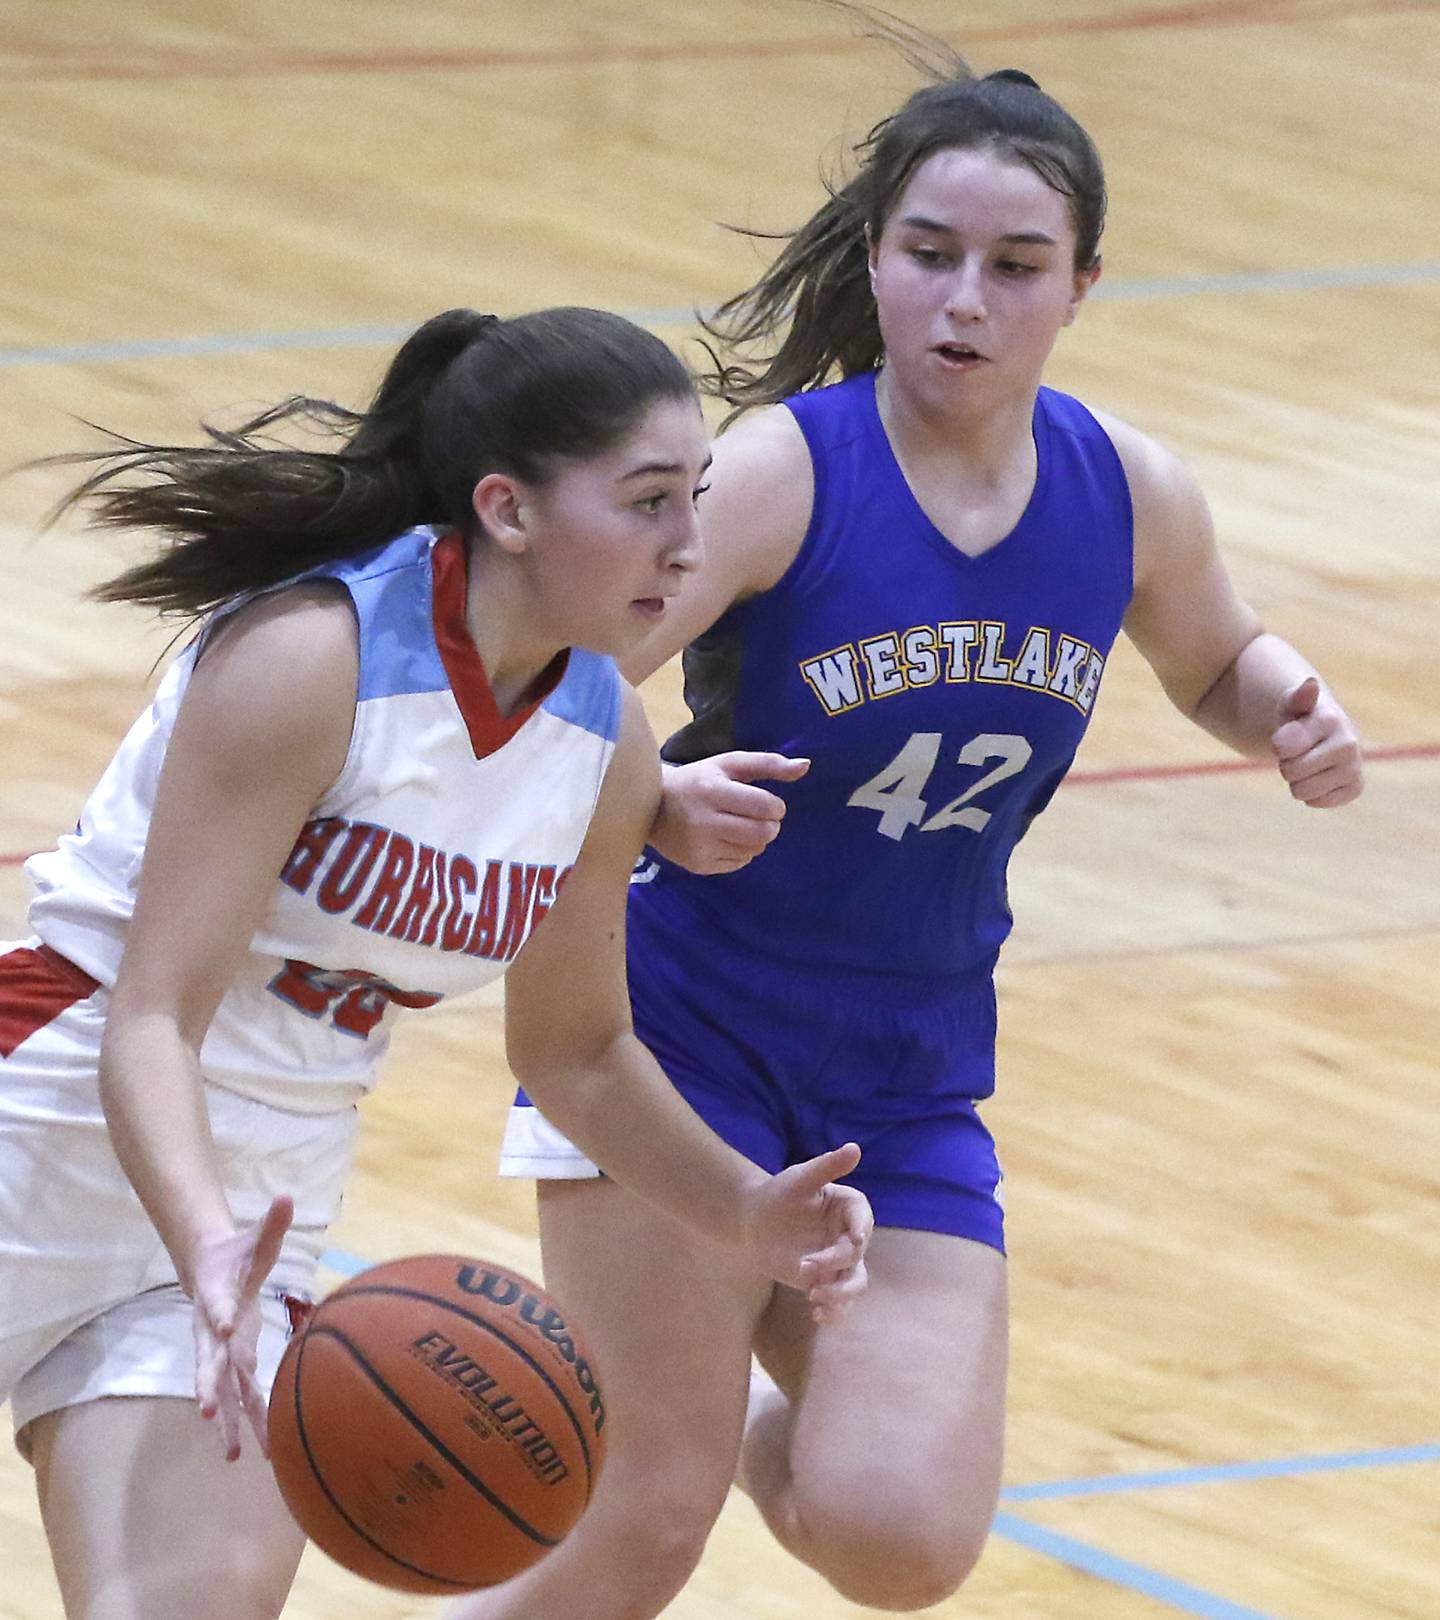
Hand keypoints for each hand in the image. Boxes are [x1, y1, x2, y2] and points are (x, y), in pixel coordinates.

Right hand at [189, 1194, 293, 1460]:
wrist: (208, 1270)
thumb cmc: (236, 1255)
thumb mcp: (255, 1239)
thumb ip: (272, 1224)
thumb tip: (287, 1195)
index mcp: (218, 1296)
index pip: (219, 1302)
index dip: (222, 1311)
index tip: (225, 1323)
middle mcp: (212, 1331)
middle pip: (209, 1359)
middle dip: (209, 1383)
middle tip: (207, 1409)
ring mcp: (219, 1352)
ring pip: (221, 1390)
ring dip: (227, 1420)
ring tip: (231, 1454)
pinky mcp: (231, 1363)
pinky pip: (236, 1397)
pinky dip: (243, 1422)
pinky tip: (249, 1453)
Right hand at [650, 753, 808, 873]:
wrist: (650, 806)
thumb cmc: (698, 780)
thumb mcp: (729, 764)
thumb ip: (768, 764)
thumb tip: (806, 766)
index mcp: (712, 790)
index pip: (766, 807)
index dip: (775, 806)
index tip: (766, 803)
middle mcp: (704, 821)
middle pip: (763, 833)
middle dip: (769, 825)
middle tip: (758, 817)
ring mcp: (700, 847)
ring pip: (754, 850)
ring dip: (755, 839)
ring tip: (738, 826)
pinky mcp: (698, 865)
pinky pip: (739, 863)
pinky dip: (740, 852)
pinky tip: (725, 838)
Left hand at [743, 1143, 872, 1323]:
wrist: (753, 1220)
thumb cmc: (778, 1193)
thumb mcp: (800, 1178)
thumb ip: (827, 1167)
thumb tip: (856, 1148)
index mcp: (849, 1208)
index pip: (863, 1219)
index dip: (860, 1230)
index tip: (852, 1240)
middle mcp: (850, 1236)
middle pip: (857, 1255)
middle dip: (835, 1263)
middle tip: (806, 1268)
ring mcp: (839, 1261)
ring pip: (855, 1283)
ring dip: (840, 1294)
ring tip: (815, 1297)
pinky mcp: (826, 1281)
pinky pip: (839, 1301)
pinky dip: (834, 1311)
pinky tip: (817, 1314)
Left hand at [1271, 677, 1363, 807]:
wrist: (1322, 734)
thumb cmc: (1298, 719)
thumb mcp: (1290, 705)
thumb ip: (1297, 697)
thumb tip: (1310, 684)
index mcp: (1330, 719)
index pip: (1282, 748)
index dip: (1277, 746)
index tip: (1286, 737)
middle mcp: (1348, 742)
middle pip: (1290, 772)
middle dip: (1286, 763)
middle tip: (1298, 752)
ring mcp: (1354, 766)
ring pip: (1301, 791)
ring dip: (1298, 780)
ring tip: (1308, 763)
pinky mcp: (1355, 787)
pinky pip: (1317, 802)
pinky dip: (1311, 794)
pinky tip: (1319, 777)